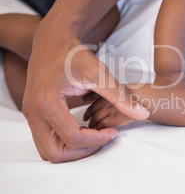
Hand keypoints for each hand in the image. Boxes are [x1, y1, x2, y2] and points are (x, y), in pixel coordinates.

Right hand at [22, 33, 148, 162]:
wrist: (53, 40)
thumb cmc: (75, 54)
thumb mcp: (100, 73)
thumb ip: (121, 96)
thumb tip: (144, 113)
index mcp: (47, 102)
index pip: (73, 138)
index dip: (98, 140)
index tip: (114, 131)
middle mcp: (33, 112)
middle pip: (56, 153)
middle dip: (83, 152)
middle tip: (103, 139)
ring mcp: (30, 115)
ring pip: (48, 151)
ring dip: (73, 150)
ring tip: (95, 136)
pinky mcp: (33, 114)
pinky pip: (46, 140)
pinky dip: (65, 143)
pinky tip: (85, 130)